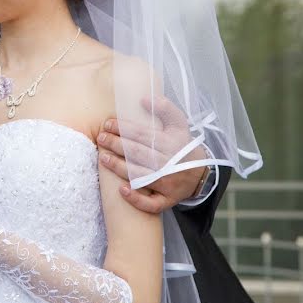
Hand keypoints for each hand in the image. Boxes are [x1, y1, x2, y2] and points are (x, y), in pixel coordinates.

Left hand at [97, 95, 207, 213]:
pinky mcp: (168, 200)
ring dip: (120, 168)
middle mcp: (169, 164)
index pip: (143, 134)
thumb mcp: (179, 125)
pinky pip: (151, 204)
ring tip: (103, 158)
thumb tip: (144, 98)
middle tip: (101, 138)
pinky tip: (122, 189)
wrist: (201, 174)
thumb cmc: (182, 146)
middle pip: (139, 154)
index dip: (123, 128)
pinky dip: (137, 199)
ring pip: (141, 176)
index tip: (107, 123)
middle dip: (117, 145)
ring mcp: (168, 184)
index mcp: (171, 144)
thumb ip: (165, 108)